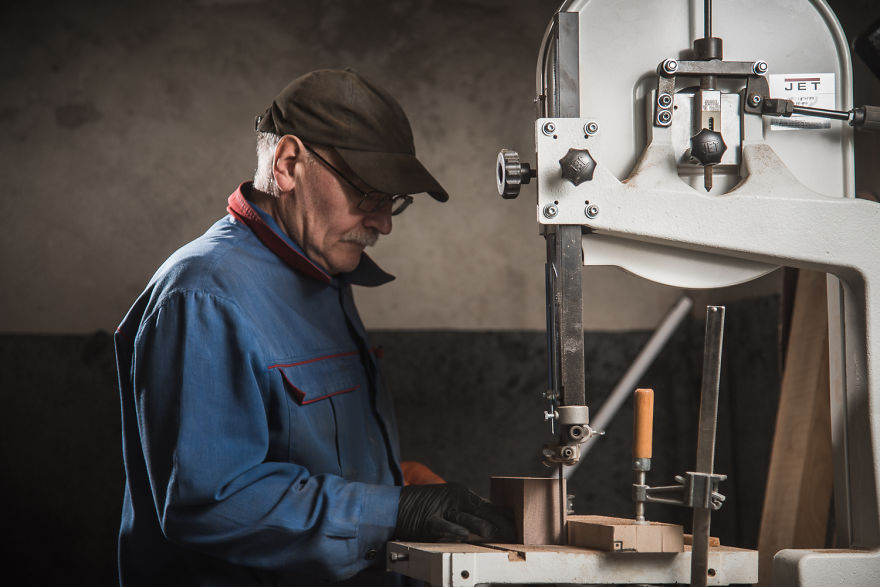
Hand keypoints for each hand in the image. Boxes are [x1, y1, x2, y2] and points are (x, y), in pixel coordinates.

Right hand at [395, 482, 514, 542]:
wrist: (394, 505)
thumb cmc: (424, 507)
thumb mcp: (449, 505)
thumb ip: (469, 513)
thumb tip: (493, 524)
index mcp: (463, 495)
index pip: (491, 505)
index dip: (506, 516)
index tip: (521, 525)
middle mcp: (456, 499)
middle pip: (484, 512)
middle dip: (500, 524)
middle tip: (515, 534)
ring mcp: (442, 509)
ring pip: (467, 518)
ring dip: (481, 527)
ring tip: (494, 534)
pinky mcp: (429, 520)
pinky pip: (444, 526)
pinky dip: (454, 530)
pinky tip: (464, 535)